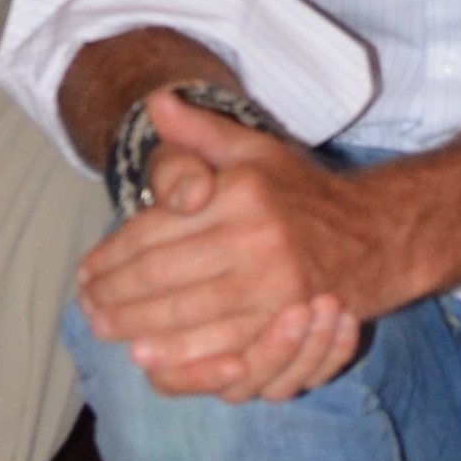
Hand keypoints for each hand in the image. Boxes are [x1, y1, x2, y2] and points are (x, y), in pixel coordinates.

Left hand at [75, 90, 373, 402]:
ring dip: (135, 328)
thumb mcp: (255, 150)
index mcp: (240, 193)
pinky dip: (178, 356)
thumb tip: (155, 103)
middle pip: (161, 277)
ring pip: (184, 315)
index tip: (85, 271)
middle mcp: (255, 236)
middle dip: (113, 296)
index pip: (155, 230)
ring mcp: (272, 282)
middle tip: (84, 307)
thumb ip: (201, 132)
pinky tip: (149, 357)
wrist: (375, 233)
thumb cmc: (303, 192)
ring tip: (105, 329)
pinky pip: (219, 344)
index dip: (111, 255)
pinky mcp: (285, 321)